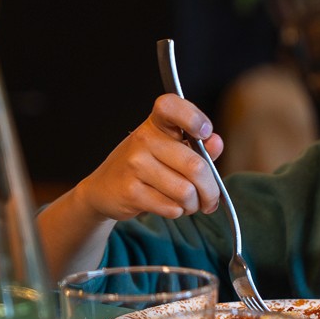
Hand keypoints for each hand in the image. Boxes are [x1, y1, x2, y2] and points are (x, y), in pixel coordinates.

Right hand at [73, 94, 224, 221]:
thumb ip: (198, 147)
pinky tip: (170, 206)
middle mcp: (143, 140)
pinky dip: (178, 212)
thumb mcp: (170, 150)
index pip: (171, 106)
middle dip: (211, 190)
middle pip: (196, 167)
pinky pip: (172, 207)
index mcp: (156, 124)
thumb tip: (216, 142)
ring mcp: (134, 165)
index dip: (193, 117)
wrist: (103, 188)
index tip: (205, 133)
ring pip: (186, 192)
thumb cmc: (144, 166)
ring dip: (194, 204)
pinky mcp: (131, 191)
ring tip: (188, 203)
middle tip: (210, 198)